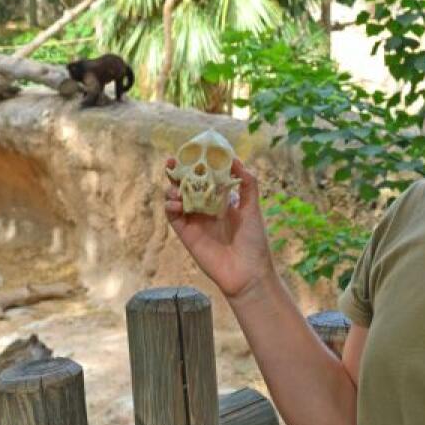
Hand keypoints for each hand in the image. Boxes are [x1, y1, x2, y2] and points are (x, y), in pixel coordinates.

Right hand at [164, 157, 276, 300]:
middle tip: (172, 161)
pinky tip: (176, 203)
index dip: (196, 165)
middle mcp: (205, 208)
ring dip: (172, 189)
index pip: (204, 177)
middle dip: (177, 172)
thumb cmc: (254, 241)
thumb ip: (247, 184)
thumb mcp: (253, 208)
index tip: (192, 152)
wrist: (248, 272)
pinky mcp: (186, 234)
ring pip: (176, 198)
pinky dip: (170, 207)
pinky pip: (173, 216)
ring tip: (177, 188)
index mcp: (221, 200)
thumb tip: (235, 159)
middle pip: (186, 185)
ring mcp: (194, 220)